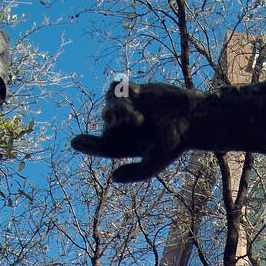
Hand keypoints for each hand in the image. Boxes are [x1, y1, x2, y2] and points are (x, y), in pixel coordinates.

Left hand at [71, 81, 197, 183]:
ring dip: (120, 105)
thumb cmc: (174, 142)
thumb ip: (135, 174)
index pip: (101, 146)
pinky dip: (122, 89)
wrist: (191, 118)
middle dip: (117, 118)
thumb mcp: (155, 163)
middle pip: (106, 121)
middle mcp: (124, 128)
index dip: (87, 145)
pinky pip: (114, 87)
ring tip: (139, 109)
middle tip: (138, 119)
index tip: (74, 142)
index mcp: (126, 146)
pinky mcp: (133, 92)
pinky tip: (138, 93)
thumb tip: (113, 178)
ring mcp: (128, 109)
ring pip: (109, 103)